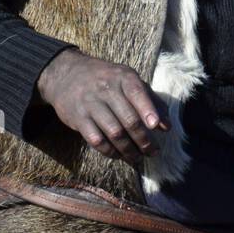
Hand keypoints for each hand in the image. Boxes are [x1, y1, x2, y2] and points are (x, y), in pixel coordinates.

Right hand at [36, 49, 169, 165]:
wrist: (66, 74)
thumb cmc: (106, 79)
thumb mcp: (128, 80)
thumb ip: (150, 100)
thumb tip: (166, 126)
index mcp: (122, 77)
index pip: (137, 93)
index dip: (148, 110)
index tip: (156, 127)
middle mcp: (106, 88)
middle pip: (128, 118)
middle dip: (143, 139)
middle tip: (152, 152)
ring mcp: (90, 104)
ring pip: (114, 132)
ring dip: (128, 150)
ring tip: (137, 158)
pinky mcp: (78, 118)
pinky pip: (96, 140)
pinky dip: (110, 151)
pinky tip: (118, 155)